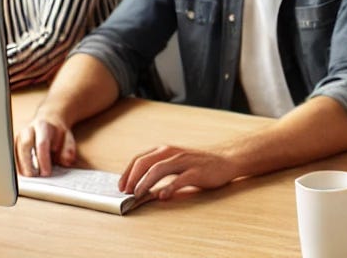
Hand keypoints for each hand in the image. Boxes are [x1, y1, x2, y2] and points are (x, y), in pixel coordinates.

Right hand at [14, 113, 77, 176]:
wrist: (48, 121)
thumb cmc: (57, 133)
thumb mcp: (67, 137)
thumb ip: (69, 149)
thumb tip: (67, 161)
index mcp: (43, 125)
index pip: (42, 143)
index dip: (43, 160)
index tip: (46, 173)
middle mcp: (28, 129)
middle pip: (25, 147)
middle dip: (29, 164)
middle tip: (35, 177)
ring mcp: (19, 136)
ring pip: (16, 152)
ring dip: (22, 167)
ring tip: (30, 177)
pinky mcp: (14, 144)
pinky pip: (13, 157)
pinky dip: (18, 167)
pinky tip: (24, 173)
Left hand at [118, 144, 240, 199]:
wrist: (226, 160)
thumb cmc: (199, 164)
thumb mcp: (176, 164)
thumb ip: (159, 171)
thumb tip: (138, 188)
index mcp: (167, 150)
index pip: (140, 158)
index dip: (128, 172)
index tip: (120, 186)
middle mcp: (174, 153)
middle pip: (146, 162)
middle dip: (133, 178)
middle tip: (126, 192)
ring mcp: (185, 161)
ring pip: (159, 169)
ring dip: (145, 182)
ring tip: (138, 195)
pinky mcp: (197, 171)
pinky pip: (180, 179)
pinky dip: (169, 188)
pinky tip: (163, 196)